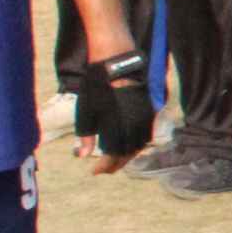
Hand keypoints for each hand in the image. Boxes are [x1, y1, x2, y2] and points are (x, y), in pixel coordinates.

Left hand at [72, 48, 154, 170]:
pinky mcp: (150, 109)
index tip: (95, 172)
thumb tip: (81, 155)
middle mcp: (133, 122)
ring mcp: (144, 116)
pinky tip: (129, 144)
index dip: (105, 166)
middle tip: (105, 170)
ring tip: (116, 159)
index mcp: (115, 123)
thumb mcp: (85, 109)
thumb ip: (85, 134)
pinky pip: (146, 133)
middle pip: (129, 152)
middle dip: (116, 164)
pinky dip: (137, 143)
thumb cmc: (96, 84)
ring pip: (140, 145)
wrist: (116, 60)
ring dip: (128, 155)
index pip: (114, 154)